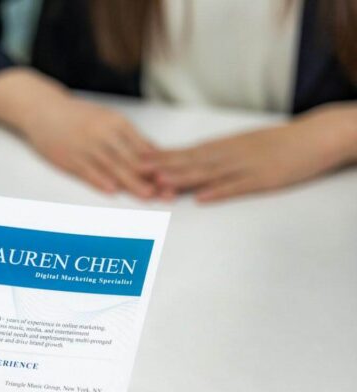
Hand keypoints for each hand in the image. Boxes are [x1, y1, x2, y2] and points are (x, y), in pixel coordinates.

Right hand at [0, 68, 159, 197]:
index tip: (177, 178)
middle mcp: (104, 133)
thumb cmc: (78, 117)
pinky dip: (100, 180)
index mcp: (117, 123)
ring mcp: (86, 146)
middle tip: (169, 192)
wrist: (43, 109)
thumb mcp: (107, 120)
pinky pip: (87, 171)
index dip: (161, 165)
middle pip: (132, 159)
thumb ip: (129, 138)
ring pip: (113, 167)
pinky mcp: (69, 157)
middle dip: (152, 178)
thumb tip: (154, 154)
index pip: (144, 148)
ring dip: (131, 182)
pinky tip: (112, 190)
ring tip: (148, 195)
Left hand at [146, 103, 356, 201]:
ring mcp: (245, 167)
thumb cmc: (276, 143)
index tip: (133, 161)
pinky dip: (220, 192)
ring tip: (160, 183)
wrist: (316, 136)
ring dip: (183, 179)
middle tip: (134, 172)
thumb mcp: (241, 145)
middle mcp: (228, 154)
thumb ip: (214, 155)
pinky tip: (202, 198)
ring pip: (208, 173)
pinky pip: (238, 186)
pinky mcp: (263, 179)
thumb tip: (187, 163)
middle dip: (161, 168)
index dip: (158, 158)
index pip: (184, 153)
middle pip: (189, 162)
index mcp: (222, 147)